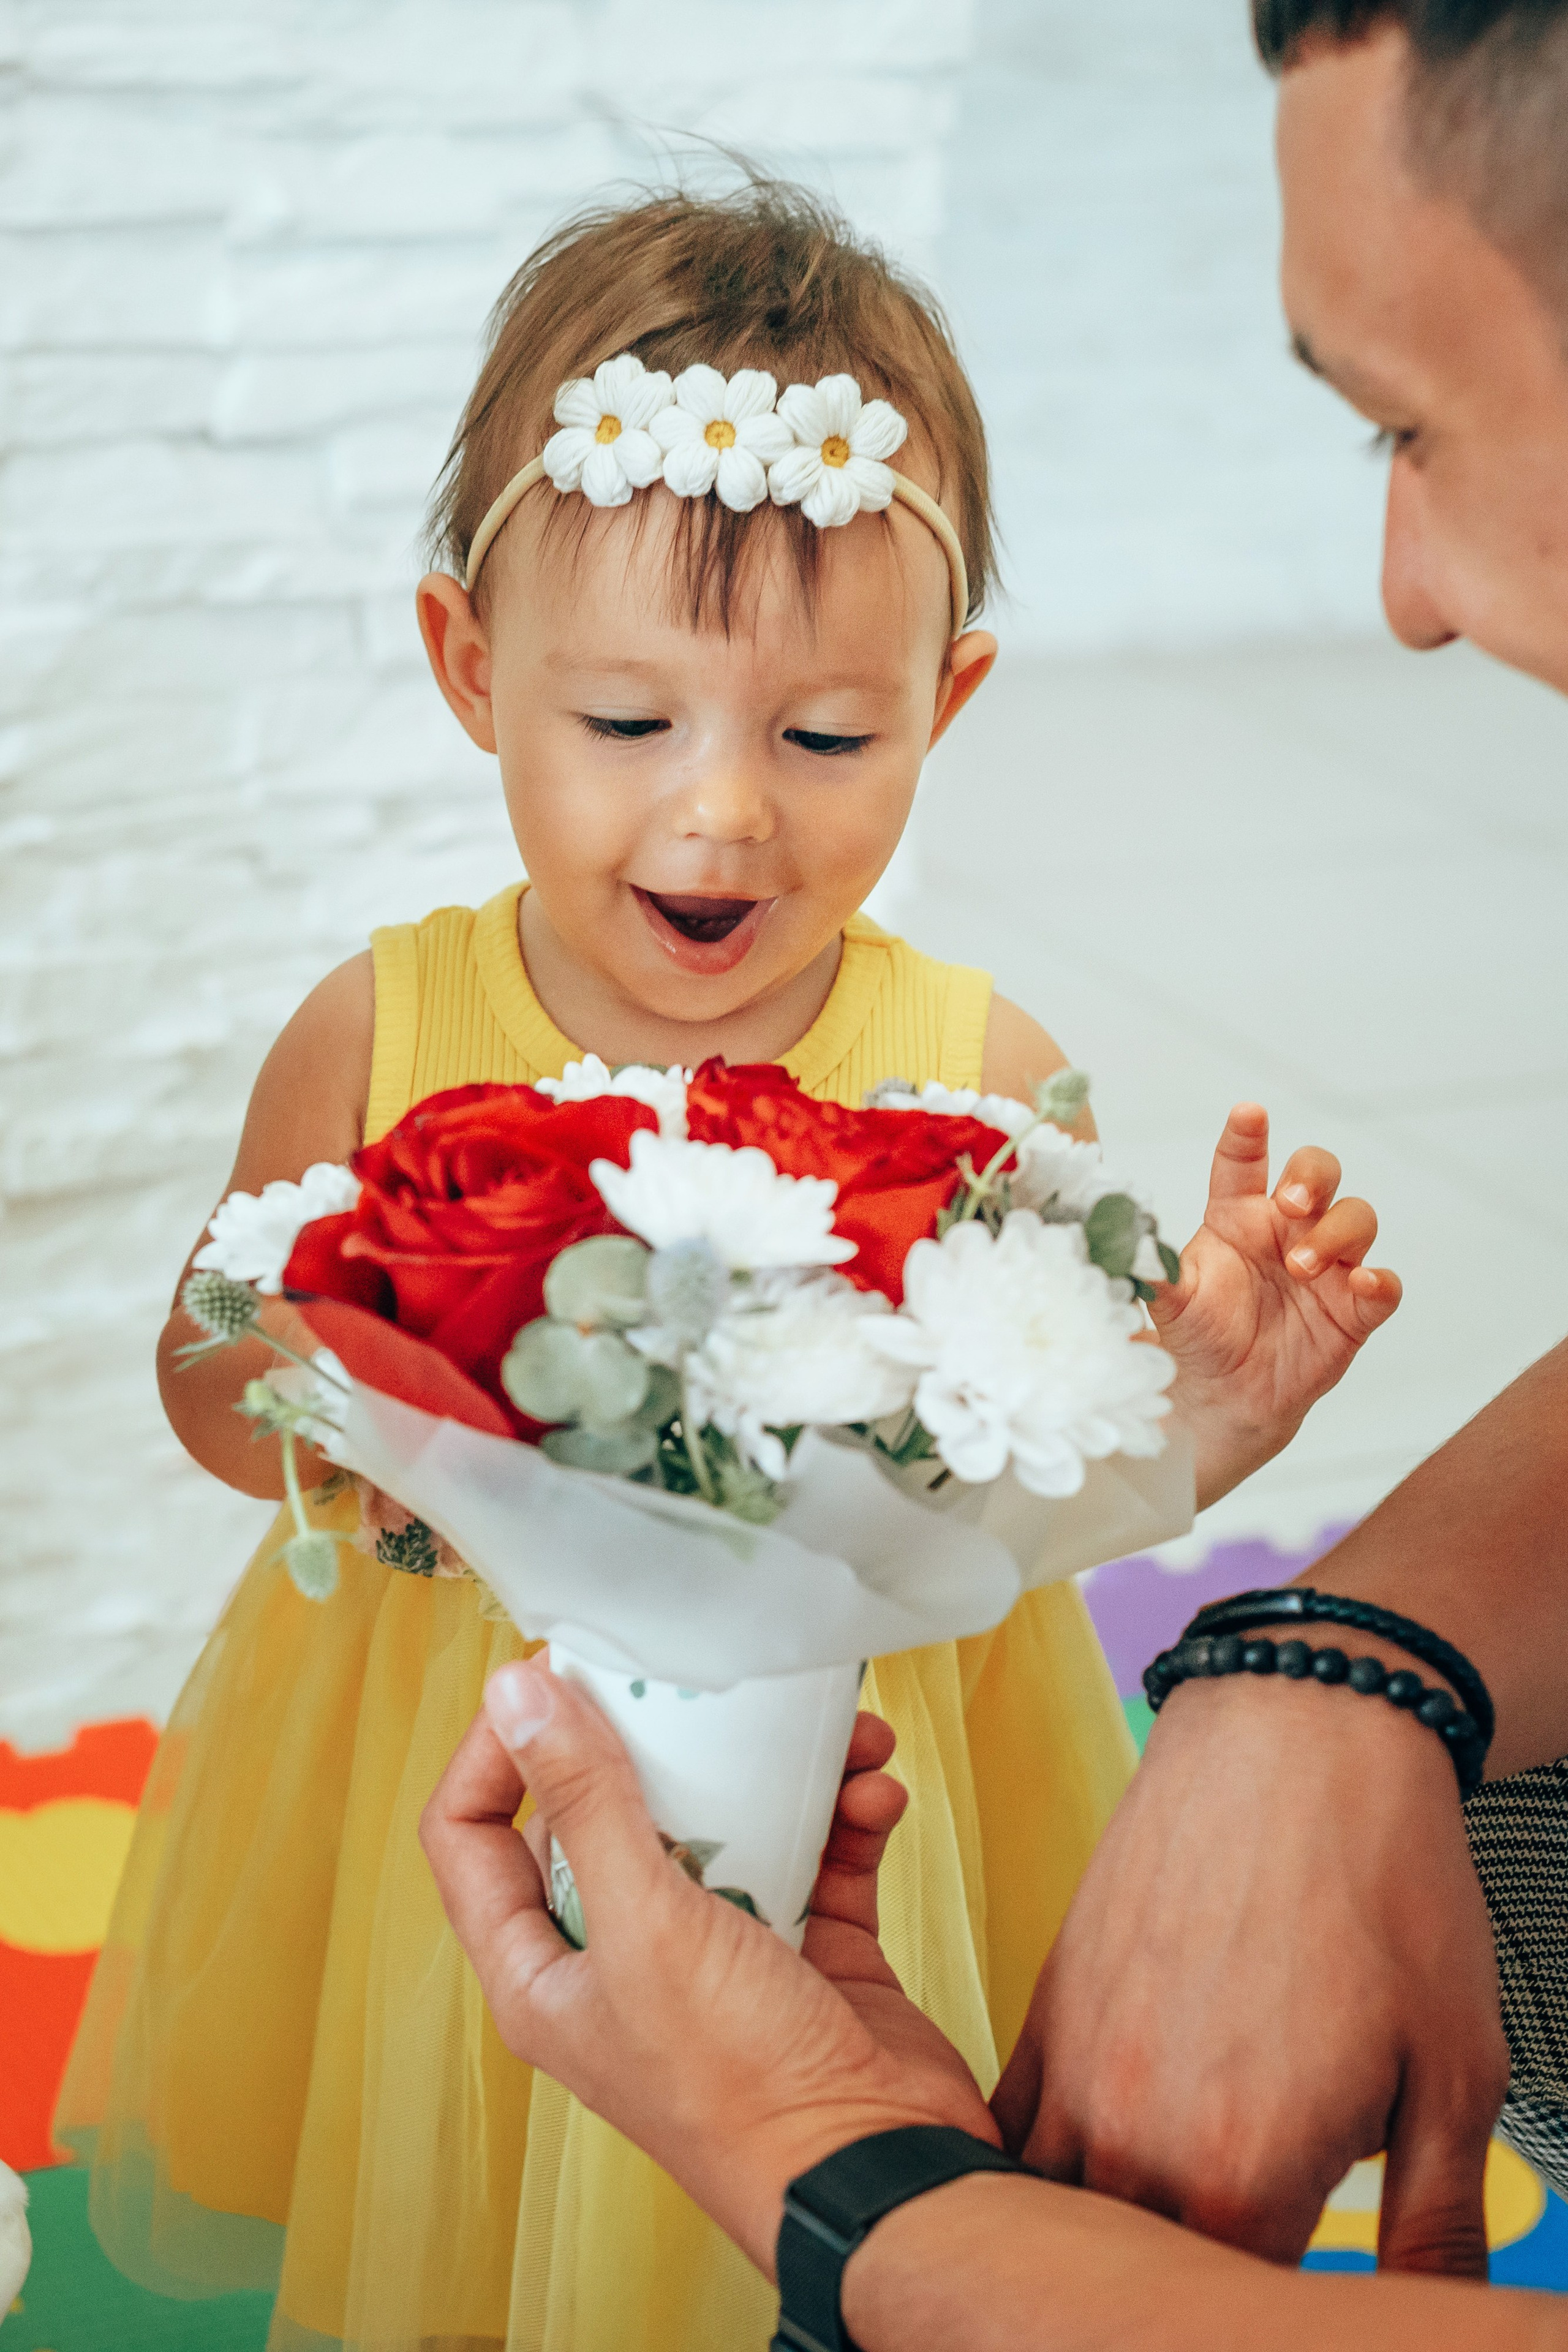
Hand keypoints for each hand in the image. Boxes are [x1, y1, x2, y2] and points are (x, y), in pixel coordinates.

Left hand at [419, 1665, 993, 2276]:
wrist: (877, 2171)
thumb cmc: (741, 2083)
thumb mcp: (648, 1924)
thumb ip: (585, 1799)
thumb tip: (514, 1690)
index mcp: (542, 1969)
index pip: (472, 1834)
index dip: (498, 1751)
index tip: (555, 1676)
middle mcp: (619, 1957)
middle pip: (608, 1811)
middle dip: (665, 1741)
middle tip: (703, 1683)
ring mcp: (715, 1954)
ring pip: (724, 1822)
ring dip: (781, 1773)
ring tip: (841, 1738)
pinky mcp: (802, 1951)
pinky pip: (813, 1853)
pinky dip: (844, 1817)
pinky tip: (874, 1794)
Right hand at [991, 1670, 1508, 2274]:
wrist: (1298, 1739)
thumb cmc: (1382, 1883)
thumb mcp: (1457, 2073)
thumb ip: (1439, 2224)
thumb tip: (1431, 2309)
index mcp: (1243, 2173)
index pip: (1227, 2315)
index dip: (1265, 2312)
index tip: (1290, 2288)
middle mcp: (1138, 2134)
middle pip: (1135, 2273)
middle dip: (1183, 2281)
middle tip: (1234, 2250)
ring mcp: (1078, 2069)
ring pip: (1058, 2213)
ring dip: (1104, 2229)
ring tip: (1158, 2218)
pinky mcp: (1047, 2008)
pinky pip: (1008, 2130)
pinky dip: (1035, 2167)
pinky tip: (1088, 2164)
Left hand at [1151, 1104, 1401, 1507]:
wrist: (1222, 1399)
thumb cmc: (1197, 1335)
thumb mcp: (1169, 1302)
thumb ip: (1151, 1270)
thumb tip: (1115, 1239)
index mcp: (1237, 1216)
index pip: (1244, 1163)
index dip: (1248, 1135)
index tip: (1248, 1114)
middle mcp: (1286, 1230)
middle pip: (1318, 1172)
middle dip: (1311, 1176)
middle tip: (1289, 1204)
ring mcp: (1327, 1267)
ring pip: (1355, 1218)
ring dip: (1335, 1233)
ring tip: (1300, 1267)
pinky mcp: (1353, 1310)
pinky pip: (1384, 1285)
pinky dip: (1381, 1281)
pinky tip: (1363, 1284)